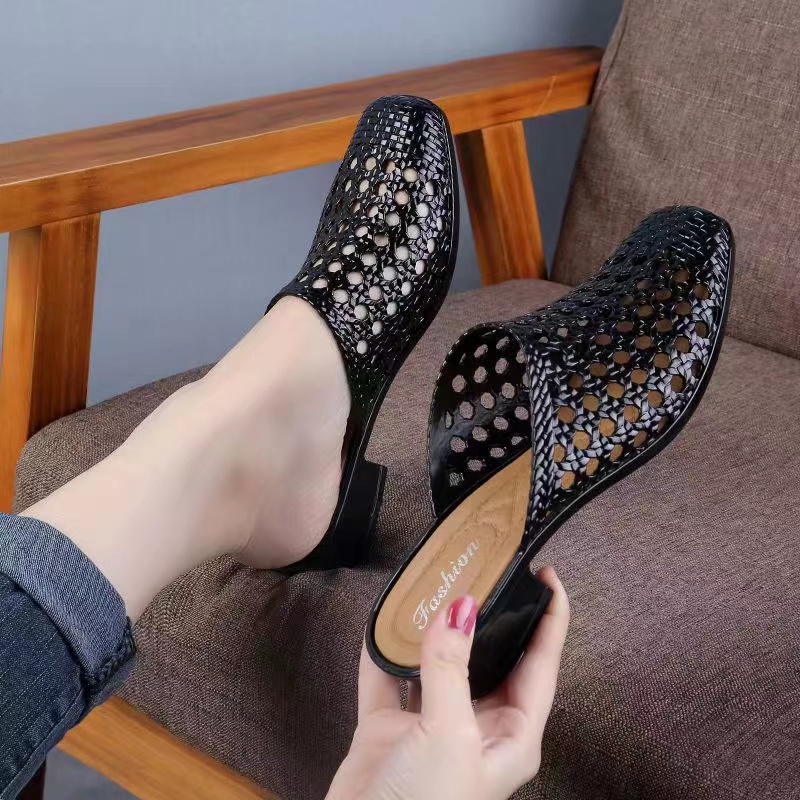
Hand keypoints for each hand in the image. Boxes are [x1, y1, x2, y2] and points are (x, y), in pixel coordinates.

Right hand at [327, 566, 568, 799]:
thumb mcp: (450, 735)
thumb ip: (452, 669)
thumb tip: (459, 610)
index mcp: (512, 735)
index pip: (541, 665)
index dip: (550, 620)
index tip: (548, 577)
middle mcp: (476, 726)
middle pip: (490, 657)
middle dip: (488, 614)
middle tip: (484, 570)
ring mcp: (431, 726)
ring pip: (437, 662)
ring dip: (431, 628)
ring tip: (434, 585)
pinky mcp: (390, 728)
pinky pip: (387, 678)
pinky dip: (382, 651)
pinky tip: (381, 622)